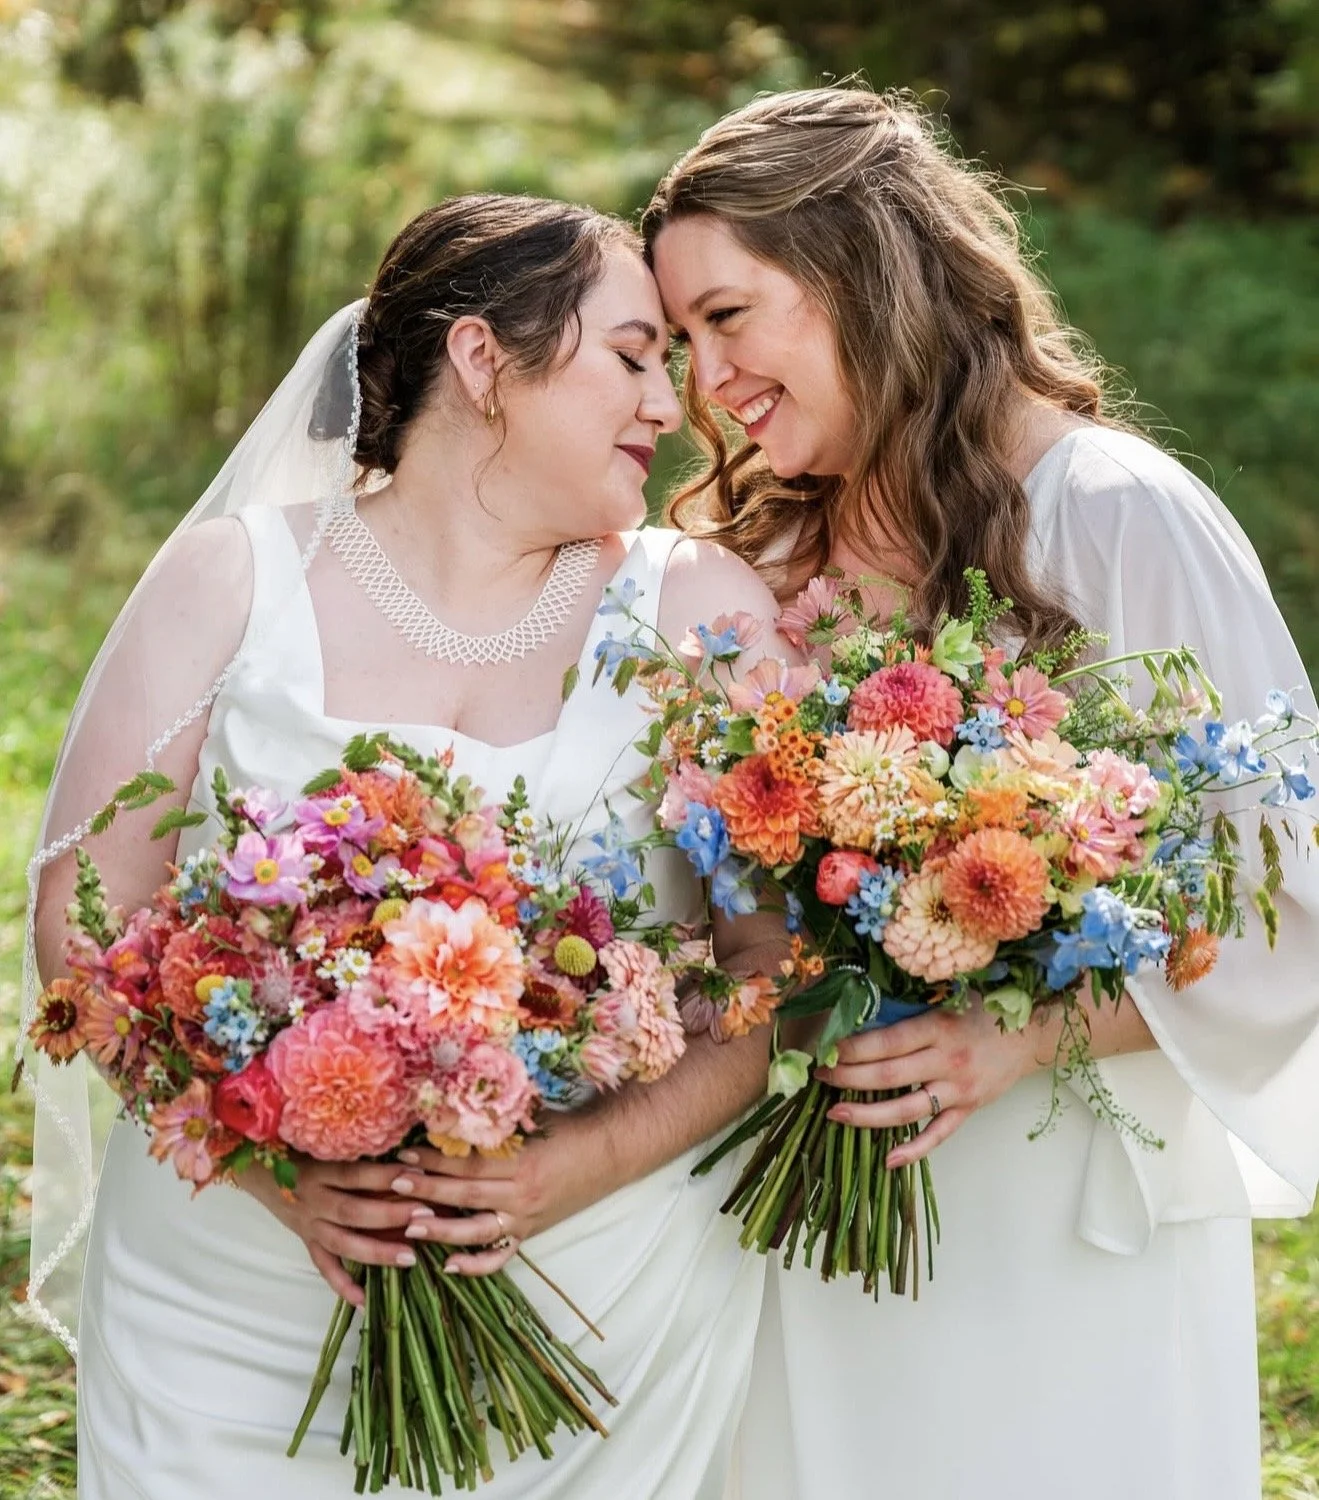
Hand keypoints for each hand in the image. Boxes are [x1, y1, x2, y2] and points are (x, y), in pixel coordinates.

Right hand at [238, 1157, 434, 1305]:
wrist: (258, 1170)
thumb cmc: (301, 1150)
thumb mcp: (326, 1146)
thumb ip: (358, 1153)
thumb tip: (406, 1157)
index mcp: (319, 1171)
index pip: (356, 1174)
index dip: (386, 1176)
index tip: (419, 1176)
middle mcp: (313, 1200)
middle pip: (352, 1211)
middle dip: (391, 1215)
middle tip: (426, 1216)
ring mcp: (308, 1225)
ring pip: (342, 1243)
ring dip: (377, 1251)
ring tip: (410, 1258)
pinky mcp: (306, 1242)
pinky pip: (325, 1267)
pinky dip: (344, 1286)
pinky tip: (366, 1301)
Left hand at [383, 1111, 614, 1275]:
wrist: (608, 1153)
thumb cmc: (568, 1129)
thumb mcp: (533, 1119)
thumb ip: (497, 1121)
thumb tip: (454, 1110)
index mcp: (521, 1160)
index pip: (468, 1164)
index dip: (435, 1160)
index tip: (405, 1153)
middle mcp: (521, 1193)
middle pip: (465, 1195)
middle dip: (427, 1190)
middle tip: (395, 1184)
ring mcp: (526, 1217)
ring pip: (476, 1230)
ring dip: (441, 1230)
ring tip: (409, 1227)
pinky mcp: (531, 1233)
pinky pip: (500, 1255)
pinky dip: (475, 1265)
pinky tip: (448, 1266)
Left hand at [814, 998, 1044, 1167]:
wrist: (1031, 1033)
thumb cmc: (982, 1010)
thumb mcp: (946, 999)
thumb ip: (910, 1012)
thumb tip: (860, 1018)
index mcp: (938, 1027)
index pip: (886, 1042)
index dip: (852, 1048)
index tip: (826, 1049)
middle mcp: (947, 1060)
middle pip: (889, 1075)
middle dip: (849, 1078)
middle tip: (821, 1078)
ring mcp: (959, 1090)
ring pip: (907, 1109)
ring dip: (868, 1115)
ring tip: (836, 1114)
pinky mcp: (969, 1110)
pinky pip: (938, 1135)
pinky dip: (913, 1150)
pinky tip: (887, 1159)